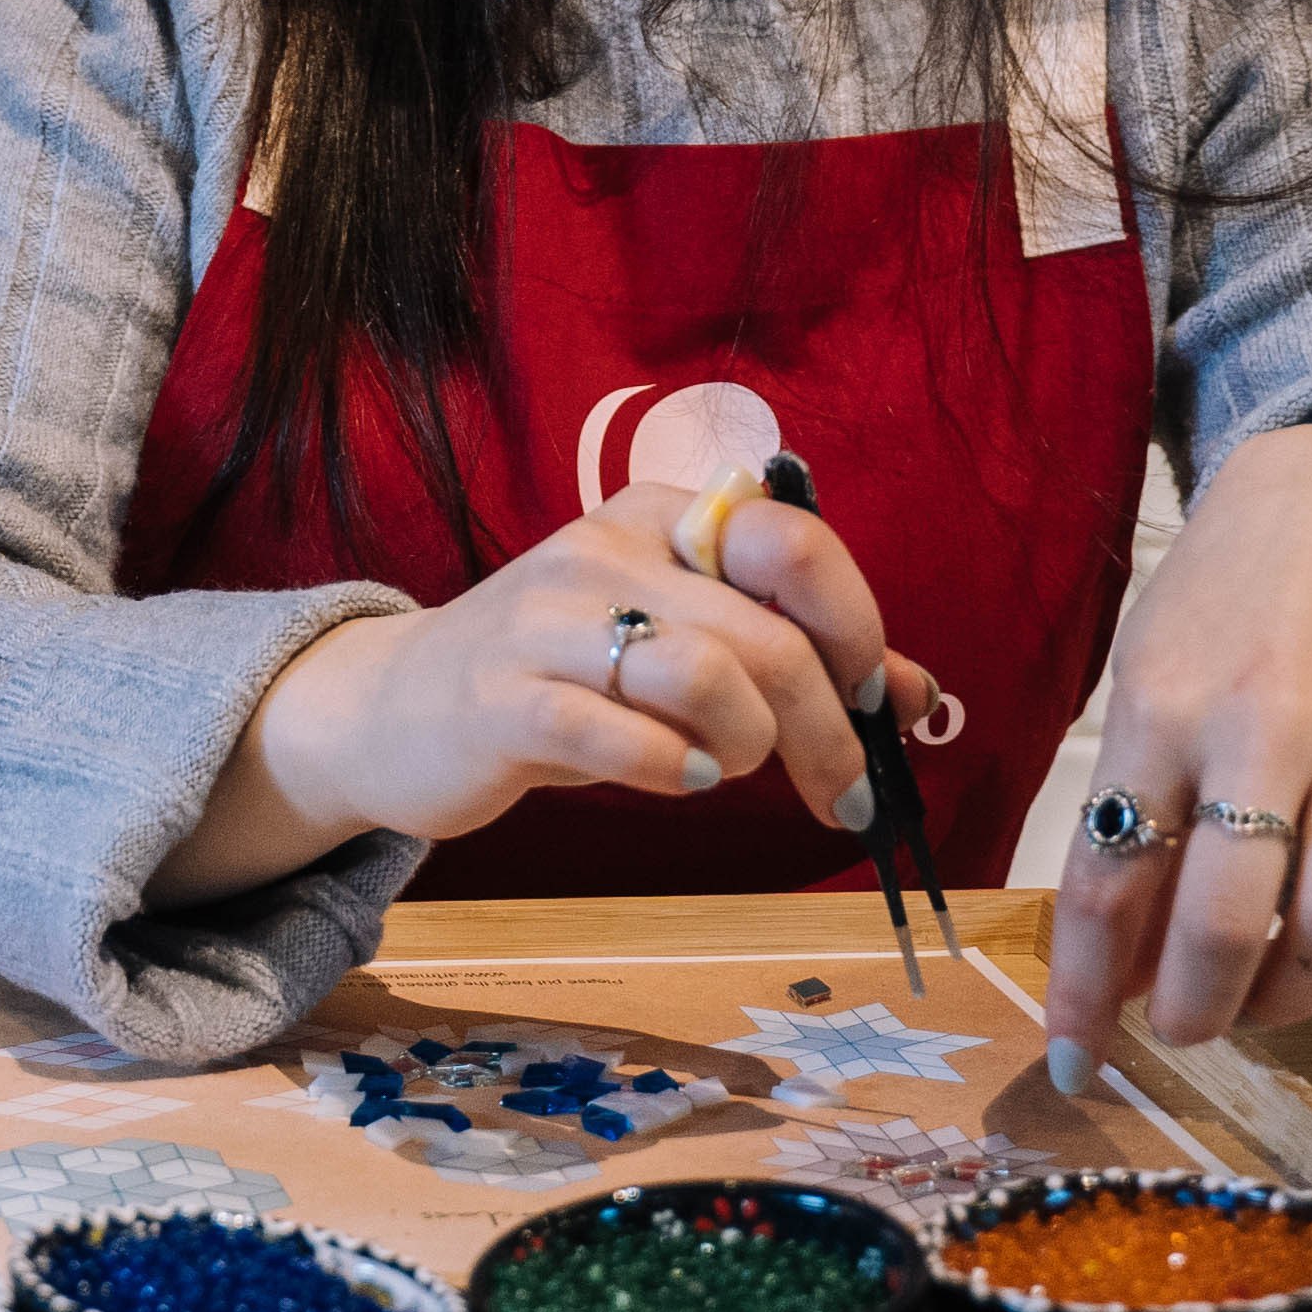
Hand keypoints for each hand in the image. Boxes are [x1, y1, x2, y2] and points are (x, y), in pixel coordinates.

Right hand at [174, 479, 935, 898]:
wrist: (397, 712)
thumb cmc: (560, 679)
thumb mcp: (676, 646)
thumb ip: (792, 655)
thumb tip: (915, 691)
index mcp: (658, 516)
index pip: (791, 542)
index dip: (856, 626)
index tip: (870, 699)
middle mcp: (604, 549)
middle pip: (767, 635)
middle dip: (827, 731)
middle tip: (840, 795)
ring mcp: (547, 620)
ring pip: (706, 676)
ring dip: (745, 746)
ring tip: (722, 767)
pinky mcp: (504, 698)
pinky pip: (626, 738)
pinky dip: (672, 770)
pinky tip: (673, 776)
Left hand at [1036, 423, 1311, 1079]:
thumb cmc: (1222, 597)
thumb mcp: (1142, 677)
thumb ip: (1133, 807)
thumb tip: (1125, 957)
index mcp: (1161, 709)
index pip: (1110, 880)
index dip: (1088, 990)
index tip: (1076, 1060)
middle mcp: (1264, 726)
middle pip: (1229, 920)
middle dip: (1198, 1008)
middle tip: (1184, 1030)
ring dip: (1297, 997)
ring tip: (1266, 1005)